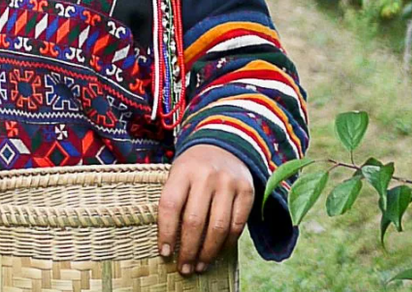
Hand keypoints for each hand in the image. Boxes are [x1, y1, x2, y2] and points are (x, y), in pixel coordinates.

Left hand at [158, 144, 253, 275]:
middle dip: (188, 250)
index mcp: (183, 170)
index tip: (165, 253)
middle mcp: (206, 176)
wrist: (224, 144)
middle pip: (194, 220)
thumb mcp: (178, 174)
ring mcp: (228, 183)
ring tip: (200, 266)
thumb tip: (170, 242)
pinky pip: (237, 225)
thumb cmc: (194, 167)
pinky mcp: (247, 191)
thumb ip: (174, 201)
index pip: (170, 205)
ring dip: (208, 252)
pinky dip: (227, 243)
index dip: (166, 232)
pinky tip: (218, 253)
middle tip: (184, 268)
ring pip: (218, 227)